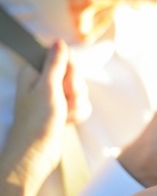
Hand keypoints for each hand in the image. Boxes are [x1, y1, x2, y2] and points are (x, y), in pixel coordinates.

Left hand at [0, 40, 84, 195]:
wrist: (36, 154)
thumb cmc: (37, 122)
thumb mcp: (48, 87)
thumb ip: (55, 63)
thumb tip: (58, 41)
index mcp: (36, 72)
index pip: (64, 58)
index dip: (70, 70)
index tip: (65, 82)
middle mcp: (44, 82)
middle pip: (75, 74)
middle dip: (75, 90)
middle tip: (63, 101)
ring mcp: (55, 96)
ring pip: (80, 90)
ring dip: (77, 104)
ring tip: (64, 115)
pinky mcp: (63, 109)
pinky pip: (82, 104)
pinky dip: (78, 113)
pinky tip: (67, 121)